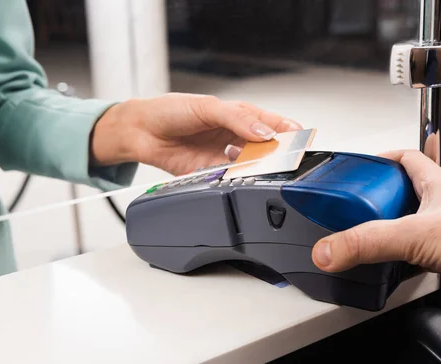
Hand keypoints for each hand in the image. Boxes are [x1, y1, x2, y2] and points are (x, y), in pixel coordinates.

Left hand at [90, 93, 301, 174]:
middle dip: (277, 152)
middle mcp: (234, 137)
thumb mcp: (207, 107)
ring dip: (259, 167)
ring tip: (266, 166)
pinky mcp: (211, 173)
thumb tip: (264, 131)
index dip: (286, 130)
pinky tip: (242, 176)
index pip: (269, 123)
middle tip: (286, 156)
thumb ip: (237, 118)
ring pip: (250, 165)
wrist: (140, 131)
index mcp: (238, 116)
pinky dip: (238, 179)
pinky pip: (230, 179)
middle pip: (264, 147)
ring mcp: (224, 156)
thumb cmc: (170, 110)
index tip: (300, 137)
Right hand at [311, 149, 440, 311]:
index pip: (403, 157)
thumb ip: (369, 241)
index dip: (379, 159)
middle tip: (355, 210)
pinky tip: (396, 267)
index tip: (358, 167)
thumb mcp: (417, 233)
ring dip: (391, 231)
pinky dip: (405, 259)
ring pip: (411, 224)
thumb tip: (329, 249)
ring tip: (368, 239)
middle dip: (378, 199)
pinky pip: (421, 253)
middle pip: (402, 192)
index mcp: (434, 183)